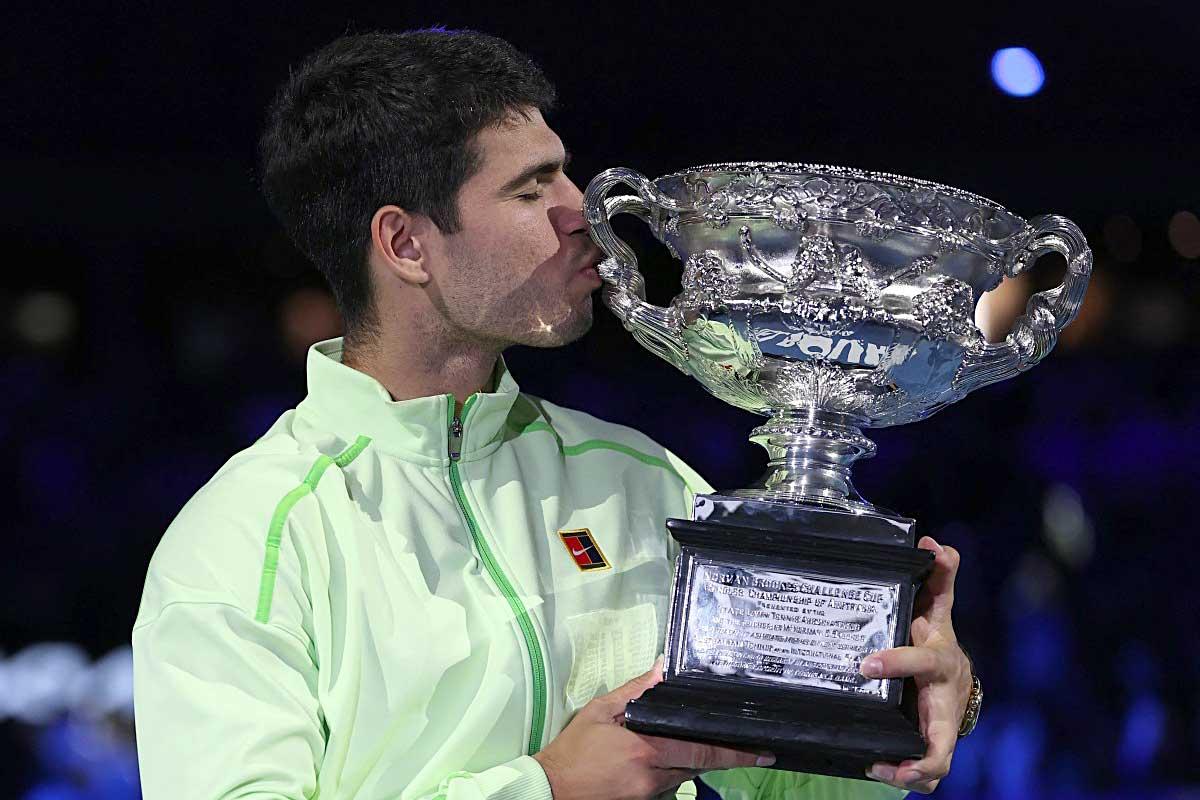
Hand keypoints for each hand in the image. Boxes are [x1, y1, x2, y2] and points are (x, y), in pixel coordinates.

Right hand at [533, 657, 773, 799]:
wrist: (551, 790)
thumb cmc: (572, 751)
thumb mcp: (600, 711)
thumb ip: (635, 691)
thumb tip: (661, 668)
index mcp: (647, 750)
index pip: (702, 749)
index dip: (736, 752)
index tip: (763, 752)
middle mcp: (654, 777)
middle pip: (699, 763)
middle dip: (718, 754)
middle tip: (744, 745)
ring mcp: (650, 794)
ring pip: (684, 774)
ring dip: (688, 759)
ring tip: (677, 742)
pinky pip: (668, 785)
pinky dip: (670, 770)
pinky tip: (657, 758)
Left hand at [859, 536, 971, 793]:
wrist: (957, 679)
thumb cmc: (936, 639)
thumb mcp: (936, 609)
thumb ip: (937, 578)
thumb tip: (934, 543)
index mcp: (940, 662)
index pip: (923, 661)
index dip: (898, 662)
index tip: (866, 665)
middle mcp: (944, 700)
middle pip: (944, 735)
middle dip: (924, 752)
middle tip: (889, 762)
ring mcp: (941, 726)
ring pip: (938, 761)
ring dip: (913, 773)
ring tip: (879, 770)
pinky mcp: (933, 744)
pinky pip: (928, 770)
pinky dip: (910, 776)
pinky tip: (876, 769)